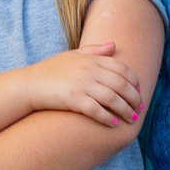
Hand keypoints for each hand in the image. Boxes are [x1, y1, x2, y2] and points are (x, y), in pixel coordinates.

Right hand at [21, 42, 144, 126]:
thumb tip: (114, 45)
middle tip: (139, 110)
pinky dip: (107, 117)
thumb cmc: (51, 70)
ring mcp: (82, 85)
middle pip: (121, 85)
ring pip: (113, 99)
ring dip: (125, 110)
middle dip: (134, 99)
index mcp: (92, 59)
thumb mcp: (73, 55)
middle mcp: (90, 71)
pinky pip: (96, 110)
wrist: (30, 84)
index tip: (139, 91)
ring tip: (131, 119)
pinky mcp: (73, 99)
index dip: (134, 81)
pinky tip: (113, 124)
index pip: (122, 69)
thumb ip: (95, 50)